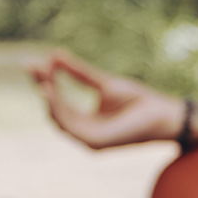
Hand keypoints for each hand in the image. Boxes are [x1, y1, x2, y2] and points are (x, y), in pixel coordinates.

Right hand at [27, 52, 186, 148]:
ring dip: (48, 96)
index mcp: (85, 122)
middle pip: (54, 110)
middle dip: (43, 86)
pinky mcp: (95, 142)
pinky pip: (69, 125)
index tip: (34, 62)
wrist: (164, 113)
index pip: (58, 102)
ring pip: (58, 118)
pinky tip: (50, 89)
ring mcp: (89, 140)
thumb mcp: (104, 83)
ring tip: (40, 75)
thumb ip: (79, 73)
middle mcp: (84, 133)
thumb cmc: (138, 100)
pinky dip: (57, 108)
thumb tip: (54, 54)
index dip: (45, 82)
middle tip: (32, 65)